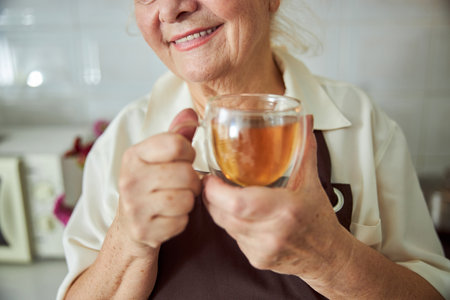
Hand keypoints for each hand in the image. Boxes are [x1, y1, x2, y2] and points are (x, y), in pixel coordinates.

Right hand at [116, 108, 201, 256]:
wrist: (130, 227)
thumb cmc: (149, 186)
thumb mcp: (158, 157)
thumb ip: (176, 135)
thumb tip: (190, 113)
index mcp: (133, 155)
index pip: (176, 144)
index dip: (189, 152)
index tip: (184, 159)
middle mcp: (129, 179)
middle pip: (186, 174)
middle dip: (192, 180)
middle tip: (183, 184)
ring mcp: (134, 207)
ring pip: (186, 199)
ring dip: (188, 201)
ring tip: (177, 199)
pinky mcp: (143, 231)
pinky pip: (181, 222)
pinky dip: (181, 220)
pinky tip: (169, 216)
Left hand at [202, 116, 346, 278]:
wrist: (327, 257)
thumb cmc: (320, 220)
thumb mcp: (312, 182)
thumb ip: (304, 149)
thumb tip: (305, 121)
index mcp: (286, 210)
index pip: (239, 204)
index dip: (216, 191)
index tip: (211, 177)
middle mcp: (271, 233)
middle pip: (223, 214)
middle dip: (210, 196)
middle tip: (210, 181)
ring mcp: (261, 249)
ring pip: (224, 225)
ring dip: (218, 208)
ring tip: (220, 192)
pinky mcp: (255, 259)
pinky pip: (231, 236)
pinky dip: (229, 221)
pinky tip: (238, 212)